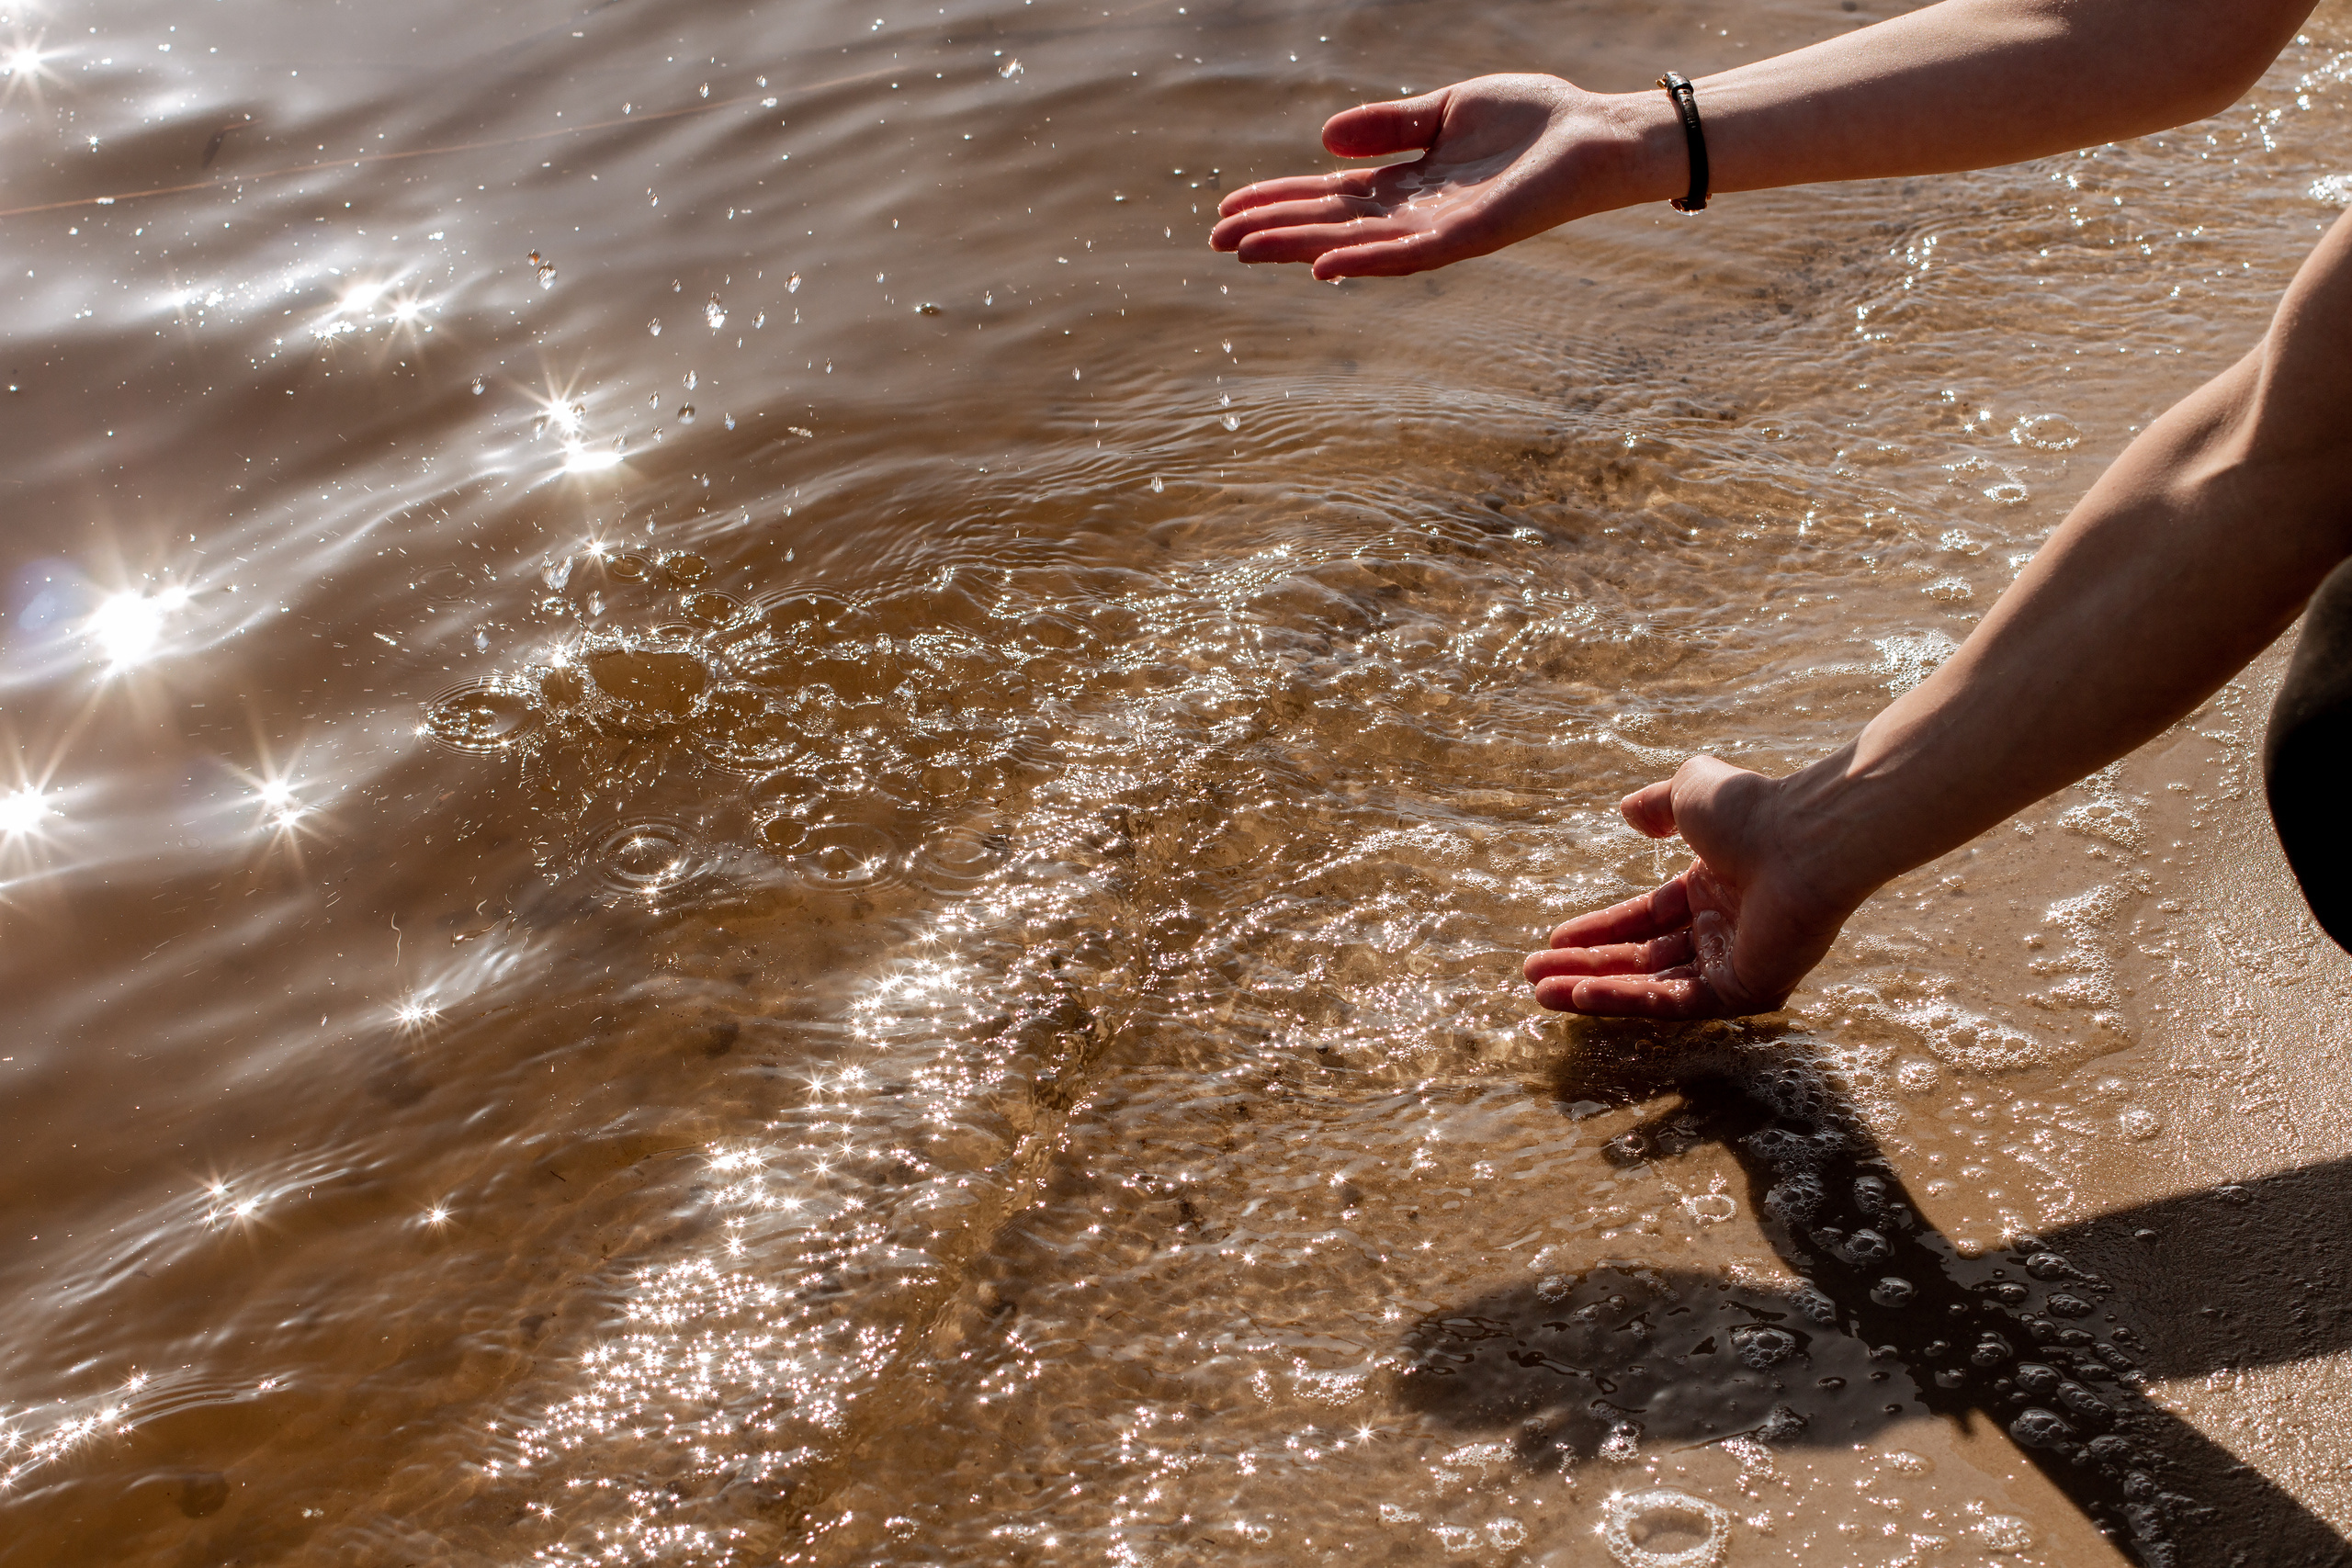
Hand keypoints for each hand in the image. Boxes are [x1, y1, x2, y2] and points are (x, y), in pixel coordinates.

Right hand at [1209, 75, 1664, 279]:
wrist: (1597, 134)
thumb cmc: (1535, 120)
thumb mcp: (1448, 109)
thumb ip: (1391, 126)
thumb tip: (1325, 138)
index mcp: (1408, 182)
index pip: (1330, 196)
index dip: (1280, 200)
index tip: (1229, 209)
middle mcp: (1416, 213)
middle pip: (1330, 223)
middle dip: (1274, 230)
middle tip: (1217, 242)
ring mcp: (1438, 229)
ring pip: (1354, 243)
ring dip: (1299, 248)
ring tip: (1248, 250)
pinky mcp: (1468, 236)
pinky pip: (1406, 255)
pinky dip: (1363, 261)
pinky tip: (1322, 266)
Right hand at [1523, 756, 1856, 1018]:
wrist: (1801, 840)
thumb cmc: (1751, 811)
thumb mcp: (1689, 793)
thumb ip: (1657, 805)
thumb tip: (1628, 813)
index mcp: (1714, 888)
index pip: (1646, 919)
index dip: (1599, 931)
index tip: (1555, 941)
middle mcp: (1725, 930)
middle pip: (1642, 959)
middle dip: (1586, 968)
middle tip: (1535, 977)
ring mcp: (1737, 963)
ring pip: (1652, 986)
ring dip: (1595, 990)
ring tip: (1543, 994)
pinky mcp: (1747, 991)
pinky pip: (1677, 1002)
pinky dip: (1628, 1000)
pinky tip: (1583, 994)